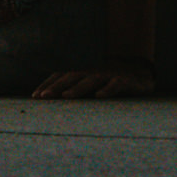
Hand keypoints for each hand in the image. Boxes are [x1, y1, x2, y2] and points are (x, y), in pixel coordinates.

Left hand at [31, 65, 154, 100]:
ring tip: (66, 96)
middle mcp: (93, 72)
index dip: (48, 84)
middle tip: (43, 96)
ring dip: (77, 88)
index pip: (62, 76)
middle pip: (72, 77)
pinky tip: (99, 96)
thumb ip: (76, 92)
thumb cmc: (111, 83)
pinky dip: (107, 89)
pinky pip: (115, 84)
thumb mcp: (92, 86)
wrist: (141, 74)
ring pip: (91, 80)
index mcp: (83, 73)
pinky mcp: (124, 80)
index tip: (35, 96)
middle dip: (56, 86)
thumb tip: (54, 104)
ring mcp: (108, 75)